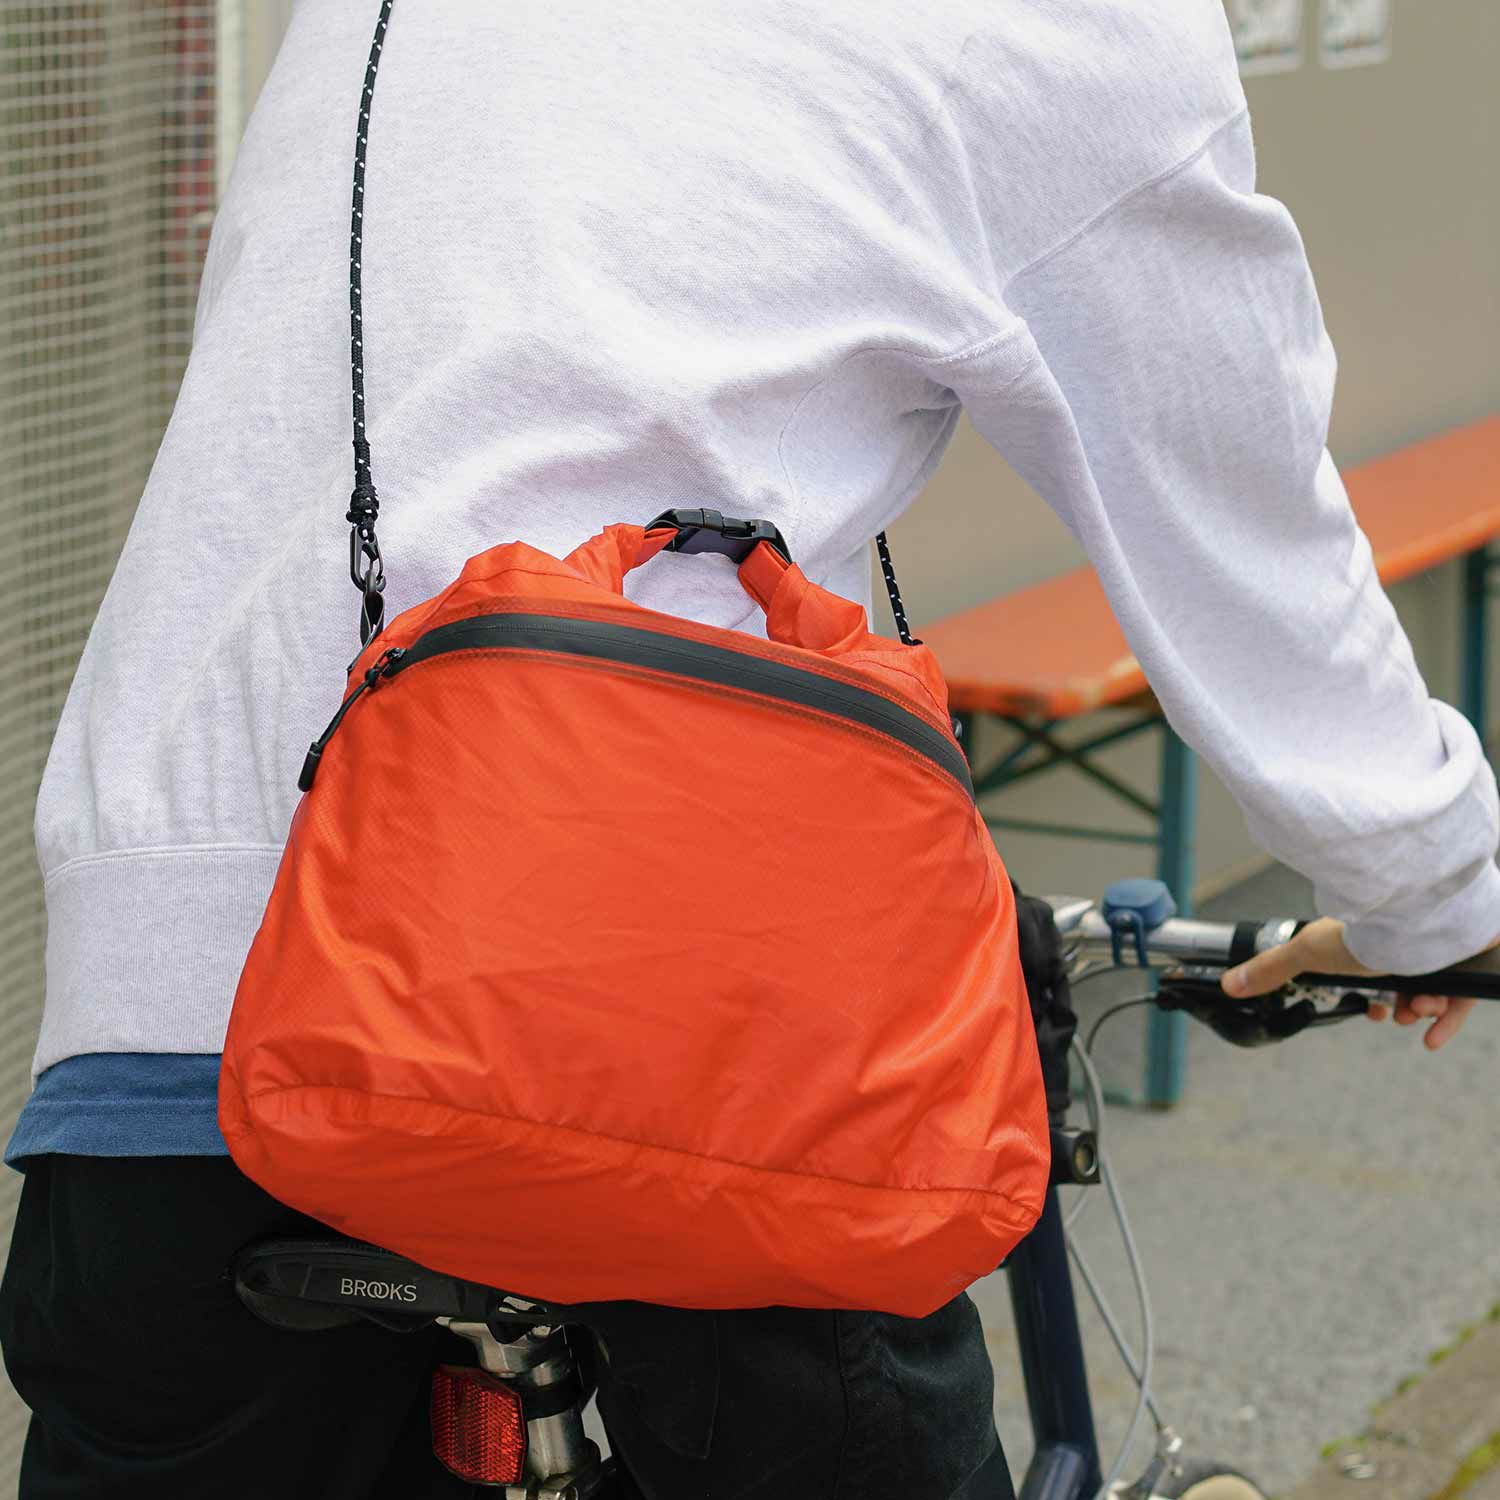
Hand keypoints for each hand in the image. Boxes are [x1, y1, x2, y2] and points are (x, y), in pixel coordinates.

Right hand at [1220, 915, 1479, 1050]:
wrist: (1421, 919)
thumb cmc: (1367, 930)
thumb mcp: (1309, 953)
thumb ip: (1273, 969)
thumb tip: (1230, 982)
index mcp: (1366, 941)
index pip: (1366, 973)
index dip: (1367, 999)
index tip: (1368, 1009)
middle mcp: (1401, 946)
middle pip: (1398, 987)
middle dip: (1393, 1008)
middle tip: (1392, 1012)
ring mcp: (1435, 954)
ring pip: (1427, 993)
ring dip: (1417, 1011)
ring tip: (1418, 1009)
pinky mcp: (1465, 964)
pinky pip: (1460, 1000)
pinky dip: (1446, 1021)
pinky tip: (1433, 1035)